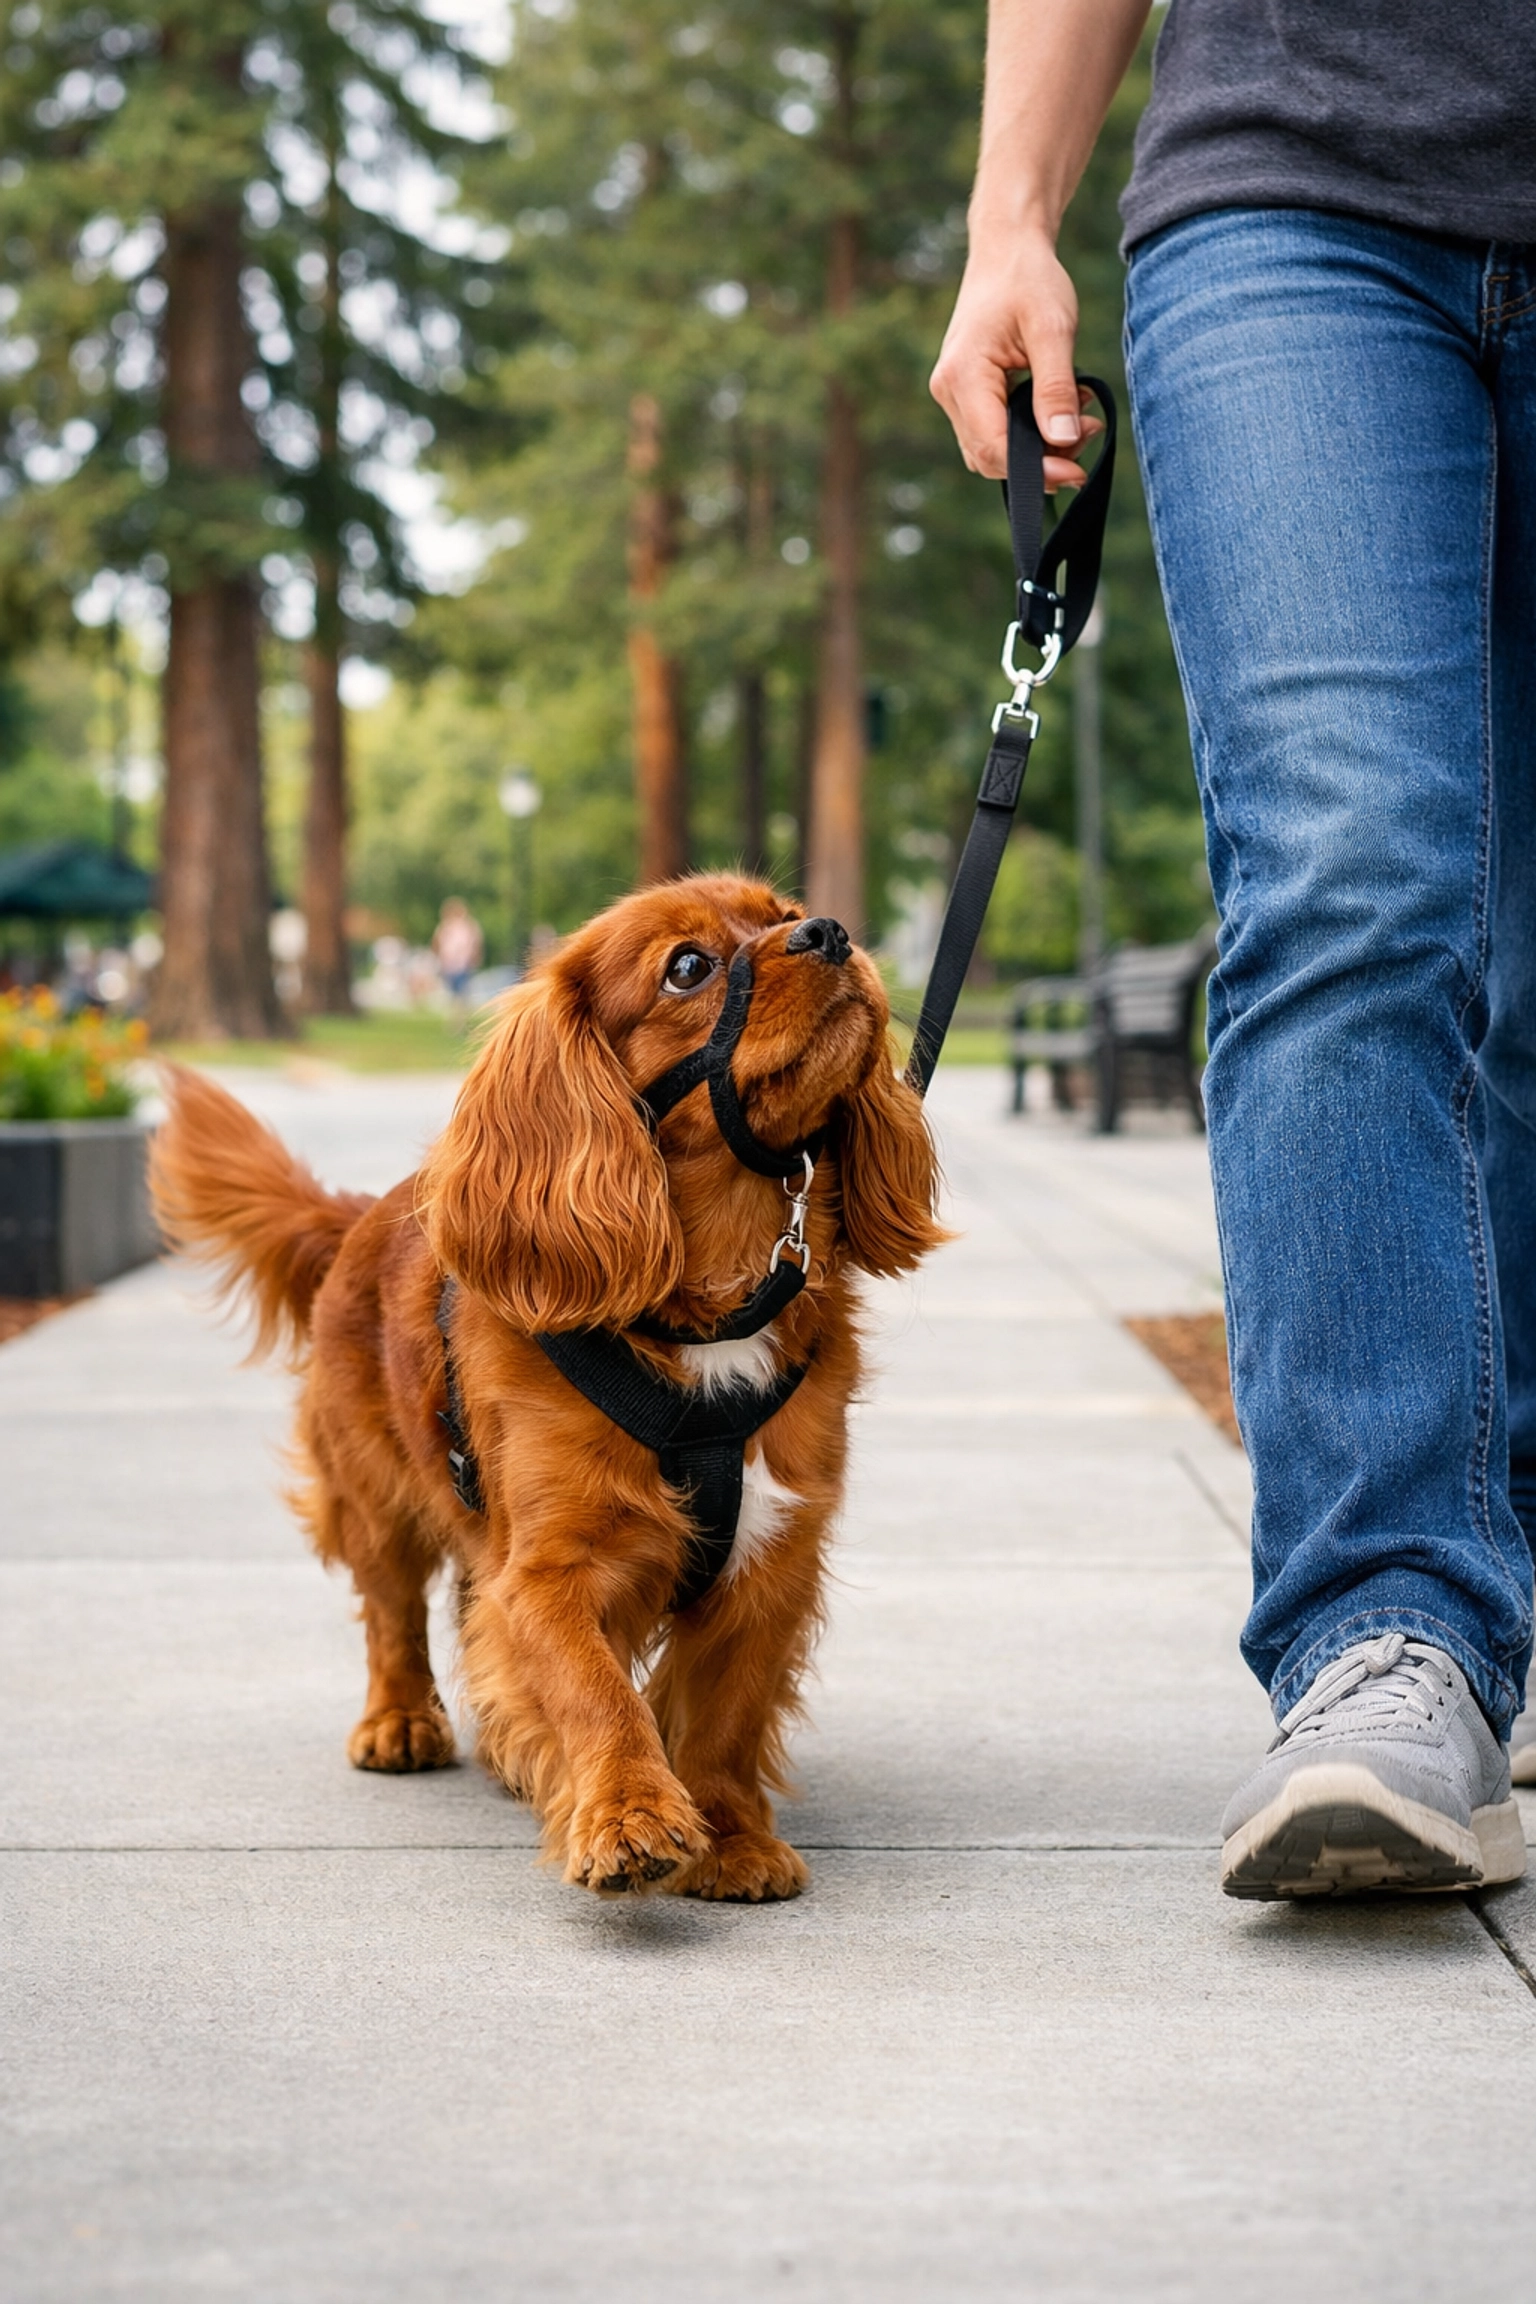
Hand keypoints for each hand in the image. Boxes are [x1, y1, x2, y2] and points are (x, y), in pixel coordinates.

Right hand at [930, 226, 1100, 486]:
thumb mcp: (1052, 329)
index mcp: (963, 376)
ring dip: (1036, 451)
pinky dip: (1027, 435)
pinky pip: (992, 433)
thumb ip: (1056, 388)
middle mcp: (949, 391)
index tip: (1077, 472)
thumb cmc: (1029, 279)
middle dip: (1040, 462)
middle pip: (990, 458)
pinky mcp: (966, 394)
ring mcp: (953, 395)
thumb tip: (1063, 440)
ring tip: (1079, 422)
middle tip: (1087, 435)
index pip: (994, 448)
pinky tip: (1058, 414)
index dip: (1036, 470)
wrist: (1007, 249)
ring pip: (991, 451)